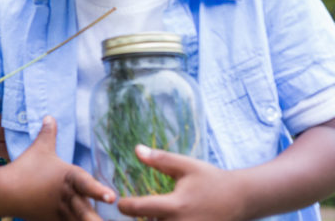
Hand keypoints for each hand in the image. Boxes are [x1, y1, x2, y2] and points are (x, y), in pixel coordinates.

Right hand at [6, 116, 113, 220]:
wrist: (4, 190)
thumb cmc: (24, 168)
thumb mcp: (39, 149)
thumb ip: (48, 134)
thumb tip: (51, 117)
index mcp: (68, 177)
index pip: (86, 184)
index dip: (99, 190)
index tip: (112, 198)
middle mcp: (67, 196)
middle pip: (85, 211)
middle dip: (97, 219)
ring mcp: (60, 211)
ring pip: (78, 220)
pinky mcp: (53, 220)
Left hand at [117, 145, 241, 220]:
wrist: (242, 199)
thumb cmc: (212, 180)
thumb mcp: (186, 166)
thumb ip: (160, 159)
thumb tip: (136, 149)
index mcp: (175, 205)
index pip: (138, 209)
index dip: (124, 206)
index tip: (121, 201)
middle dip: (139, 219)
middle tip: (139, 210)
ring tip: (154, 214)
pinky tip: (167, 218)